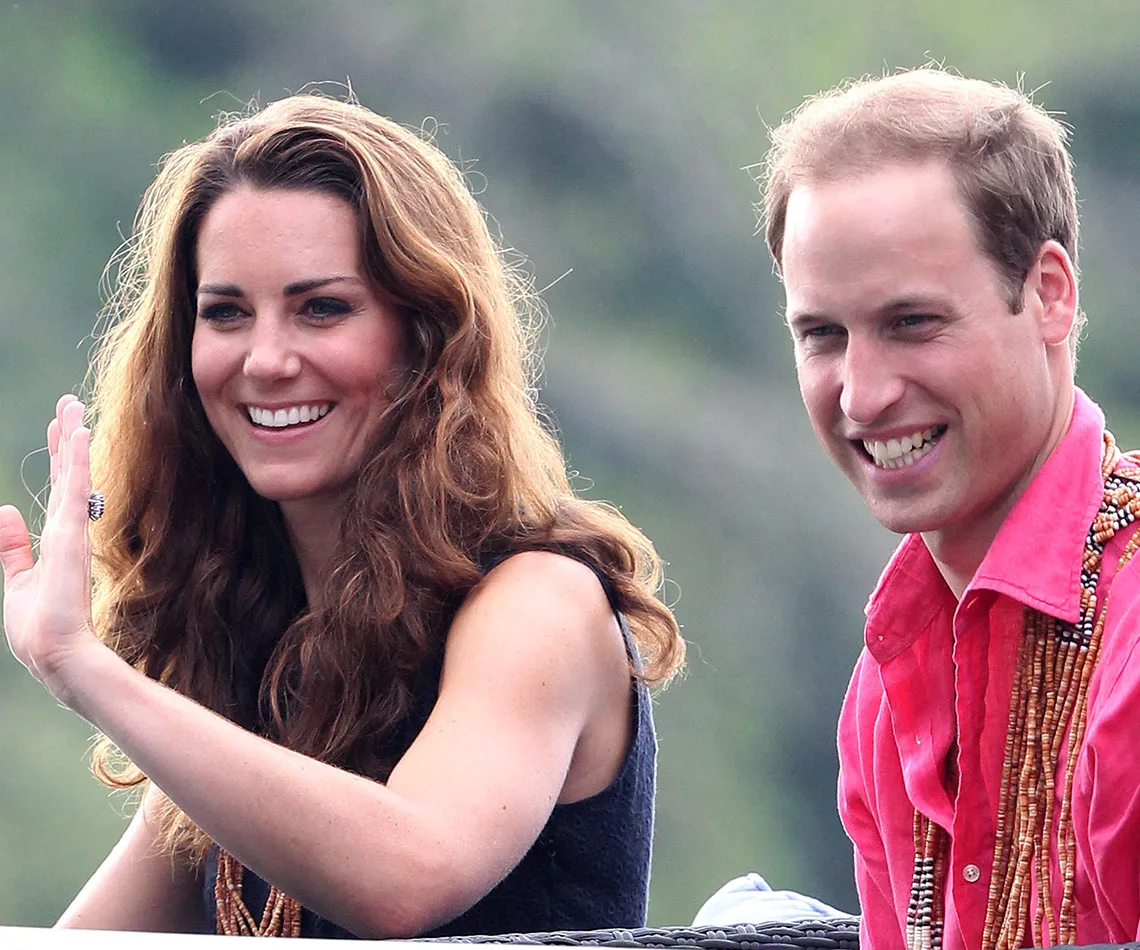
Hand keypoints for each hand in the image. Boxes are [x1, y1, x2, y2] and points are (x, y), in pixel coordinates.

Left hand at [0, 394, 104, 703]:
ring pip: (72, 475)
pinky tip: (77, 436)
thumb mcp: (19, 580)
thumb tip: (5, 511)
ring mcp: (72, 532)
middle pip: (67, 475)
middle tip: (70, 405)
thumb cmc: (40, 627)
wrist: (57, 653)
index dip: (60, 459)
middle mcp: (69, 531)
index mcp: (57, 542)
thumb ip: (13, 546)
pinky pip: (75, 490)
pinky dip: (76, 461)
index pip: (59, 490)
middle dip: (67, 439)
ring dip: (72, 440)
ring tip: (73, 408)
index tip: (61, 429)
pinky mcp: (71, 536)